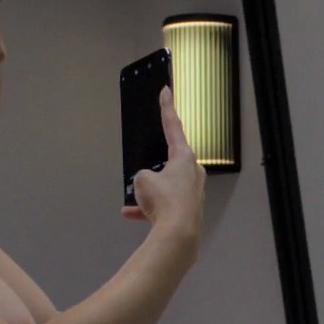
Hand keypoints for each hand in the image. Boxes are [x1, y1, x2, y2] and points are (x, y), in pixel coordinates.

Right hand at [122, 86, 205, 236]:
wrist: (178, 234)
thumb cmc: (163, 198)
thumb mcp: (143, 180)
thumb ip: (144, 176)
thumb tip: (148, 183)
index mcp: (184, 157)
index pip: (173, 126)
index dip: (167, 107)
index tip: (166, 90)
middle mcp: (193, 172)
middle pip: (172, 161)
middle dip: (156, 166)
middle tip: (147, 174)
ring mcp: (192, 192)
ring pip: (166, 186)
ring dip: (149, 192)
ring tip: (134, 199)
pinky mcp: (187, 210)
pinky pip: (164, 205)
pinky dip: (148, 209)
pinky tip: (130, 214)